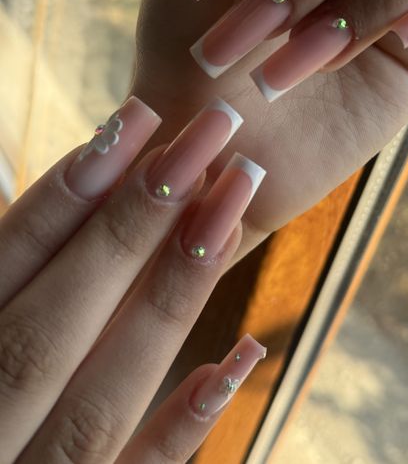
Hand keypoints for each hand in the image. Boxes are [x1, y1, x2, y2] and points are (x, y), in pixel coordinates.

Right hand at [0, 97, 265, 462]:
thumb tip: (12, 175)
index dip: (63, 195)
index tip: (132, 121)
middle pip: (56, 321)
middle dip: (137, 222)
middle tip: (214, 132)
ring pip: (102, 396)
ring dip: (174, 296)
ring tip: (233, 204)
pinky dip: (183, 429)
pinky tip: (243, 355)